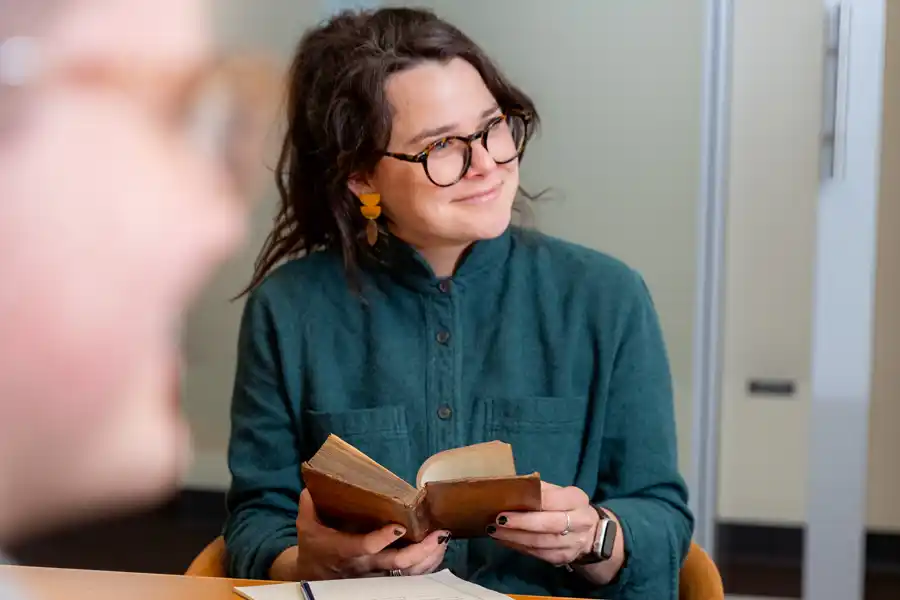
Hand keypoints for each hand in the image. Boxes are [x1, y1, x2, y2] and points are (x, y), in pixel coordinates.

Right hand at [272, 489, 449, 580]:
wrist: (313, 574)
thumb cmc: (314, 546)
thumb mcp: (306, 526)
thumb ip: (309, 506)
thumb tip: (311, 487)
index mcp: (346, 550)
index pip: (366, 547)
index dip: (383, 539)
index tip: (399, 527)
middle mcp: (365, 564)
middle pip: (396, 563)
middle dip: (420, 551)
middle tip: (438, 535)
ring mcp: (377, 573)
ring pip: (407, 573)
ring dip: (428, 558)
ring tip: (443, 539)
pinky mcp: (385, 576)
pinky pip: (410, 575)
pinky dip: (427, 565)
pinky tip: (439, 551)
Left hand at [486, 481, 598, 566]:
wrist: (591, 532)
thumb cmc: (566, 506)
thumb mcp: (559, 492)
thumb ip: (539, 490)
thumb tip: (511, 487)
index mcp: (576, 499)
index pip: (552, 500)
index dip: (530, 503)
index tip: (508, 505)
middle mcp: (579, 522)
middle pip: (548, 525)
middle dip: (520, 524)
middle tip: (497, 521)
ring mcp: (573, 543)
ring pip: (540, 542)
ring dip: (515, 538)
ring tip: (494, 531)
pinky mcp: (563, 557)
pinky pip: (538, 554)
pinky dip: (519, 547)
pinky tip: (505, 540)